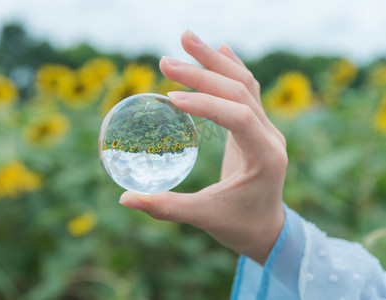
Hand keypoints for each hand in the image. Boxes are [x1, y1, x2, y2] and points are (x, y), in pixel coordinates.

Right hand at [119, 30, 287, 264]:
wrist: (265, 228)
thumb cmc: (237, 226)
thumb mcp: (203, 218)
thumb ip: (166, 208)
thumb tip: (125, 199)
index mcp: (266, 158)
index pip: (239, 118)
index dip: (207, 104)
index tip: (171, 96)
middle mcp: (271, 137)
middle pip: (240, 92)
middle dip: (202, 73)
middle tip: (165, 62)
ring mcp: (267, 128)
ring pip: (244, 84)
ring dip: (215, 60)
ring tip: (186, 38)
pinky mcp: (256, 126)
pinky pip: (247, 90)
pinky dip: (231, 67)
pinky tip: (219, 49)